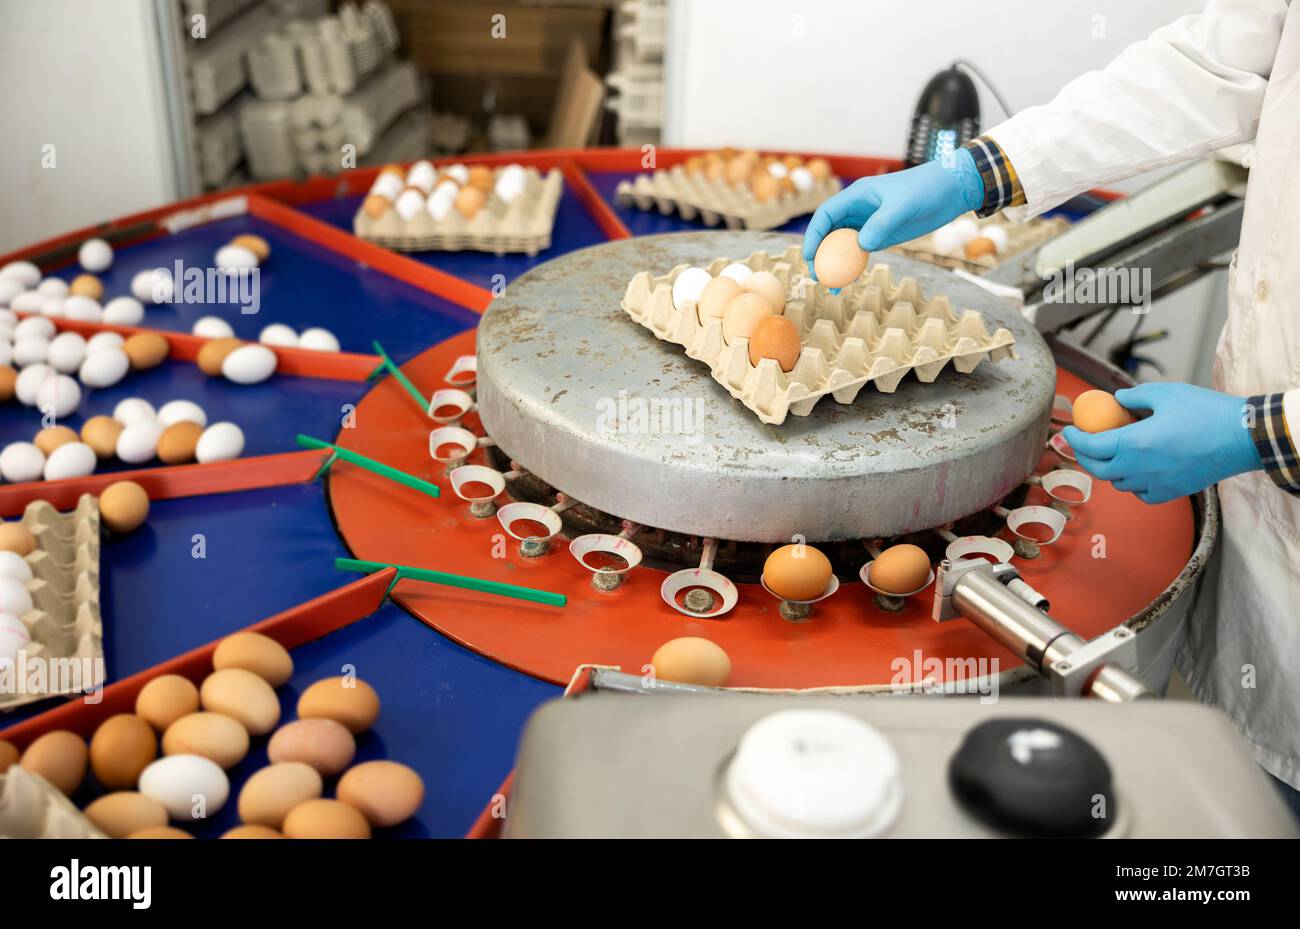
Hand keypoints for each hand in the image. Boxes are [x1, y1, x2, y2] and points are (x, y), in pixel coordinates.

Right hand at [801, 148, 984, 275]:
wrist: (951, 190)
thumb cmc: (926, 189)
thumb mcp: (903, 205)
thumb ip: (882, 223)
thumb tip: (861, 246)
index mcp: (857, 196)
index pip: (826, 215)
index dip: (814, 235)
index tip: (810, 255)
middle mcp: (858, 210)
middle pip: (829, 232)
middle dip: (820, 255)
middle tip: (818, 276)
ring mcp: (868, 223)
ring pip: (842, 245)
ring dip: (835, 264)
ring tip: (831, 286)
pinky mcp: (880, 235)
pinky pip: (859, 252)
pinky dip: (852, 267)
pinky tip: (849, 281)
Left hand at [1063, 382, 1260, 503]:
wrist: (1242, 437)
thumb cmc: (1206, 412)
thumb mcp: (1166, 393)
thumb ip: (1135, 396)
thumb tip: (1117, 399)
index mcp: (1134, 443)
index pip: (1091, 446)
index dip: (1075, 438)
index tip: (1069, 430)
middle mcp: (1139, 468)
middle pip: (1098, 469)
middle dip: (1084, 457)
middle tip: (1082, 444)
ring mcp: (1155, 483)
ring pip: (1118, 483)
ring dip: (1109, 469)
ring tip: (1112, 452)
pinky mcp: (1171, 492)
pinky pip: (1141, 493)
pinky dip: (1132, 484)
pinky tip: (1137, 470)